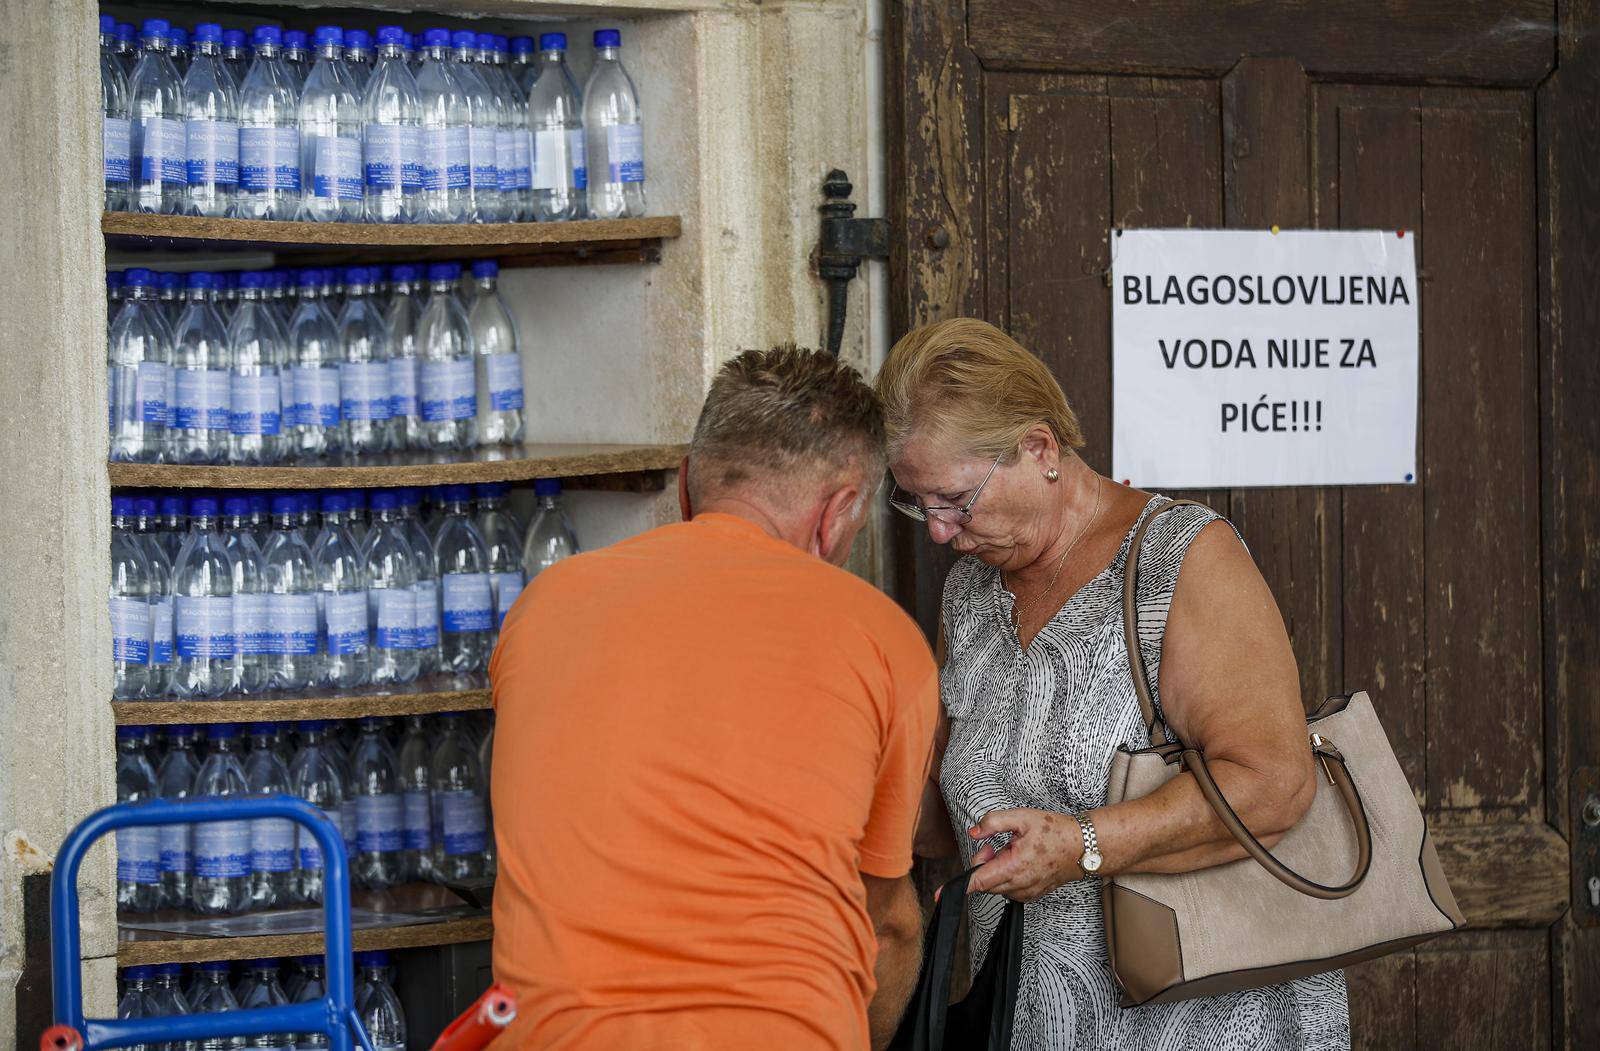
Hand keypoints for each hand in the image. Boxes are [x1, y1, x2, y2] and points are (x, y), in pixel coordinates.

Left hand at [965, 808, 1085, 901]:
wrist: (1082, 847)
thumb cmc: (1054, 831)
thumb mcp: (1021, 817)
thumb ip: (993, 822)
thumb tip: (974, 832)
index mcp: (1014, 866)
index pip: (979, 881)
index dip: (958, 886)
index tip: (939, 894)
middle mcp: (1019, 884)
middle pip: (984, 882)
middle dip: (984, 864)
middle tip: (997, 846)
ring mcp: (1027, 892)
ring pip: (996, 886)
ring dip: (996, 870)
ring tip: (1014, 852)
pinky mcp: (1032, 895)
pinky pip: (1009, 889)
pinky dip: (1007, 876)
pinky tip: (1021, 861)